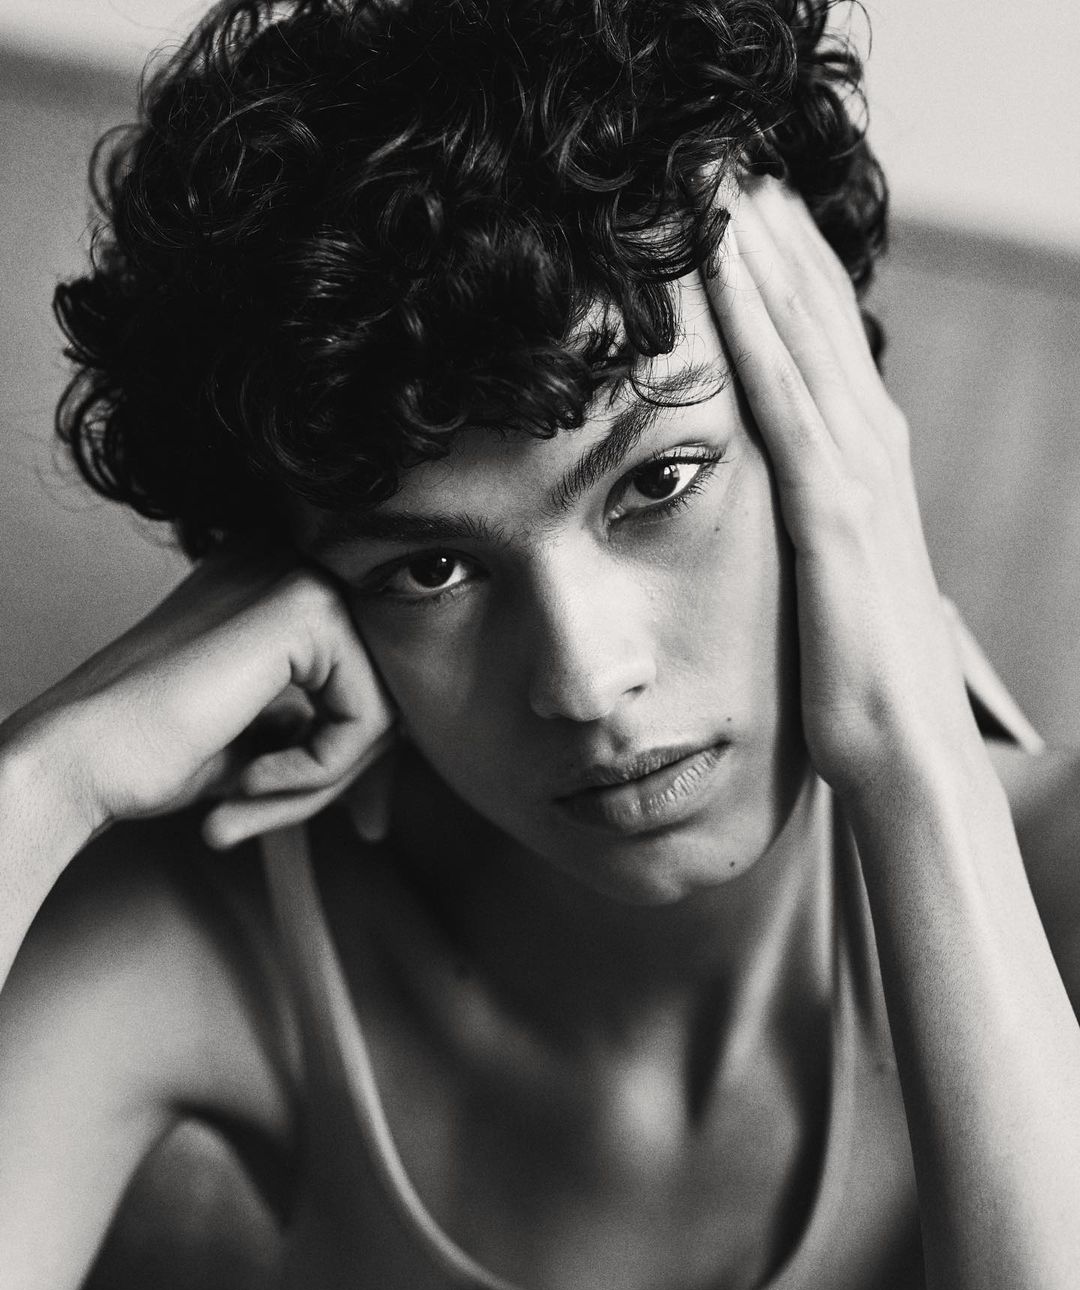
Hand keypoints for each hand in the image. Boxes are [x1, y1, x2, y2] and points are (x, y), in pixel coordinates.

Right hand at [0, 549, 394, 848]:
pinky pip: (368, 718)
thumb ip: (323, 723)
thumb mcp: (263, 734)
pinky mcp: (306, 609)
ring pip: (385, 706)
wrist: (77, 759)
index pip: (367, 673)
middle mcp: (295, 563)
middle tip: (270, 811)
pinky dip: (319, 772)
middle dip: (344, 769)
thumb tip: (397, 746)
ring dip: (327, 778)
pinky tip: (247, 780)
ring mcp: (301, 576)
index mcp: (279, 585)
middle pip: (386, 686)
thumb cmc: (154, 752)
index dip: (351, 752)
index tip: (341, 813)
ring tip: (249, 800)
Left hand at [705, 176, 981, 798]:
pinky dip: (754, 335)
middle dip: (773, 238)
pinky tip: (719, 282)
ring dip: (761, 261)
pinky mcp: (835, 516)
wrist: (904, 750)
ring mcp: (859, 477)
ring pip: (805, 341)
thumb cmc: (864, 673)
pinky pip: (787, 406)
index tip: (741, 208)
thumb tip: (778, 488)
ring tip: (717, 189)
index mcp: (869, 460)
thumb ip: (814, 514)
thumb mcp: (836, 574)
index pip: (825, 339)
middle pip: (819, 317)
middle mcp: (872, 448)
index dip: (787, 268)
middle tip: (725, 166)